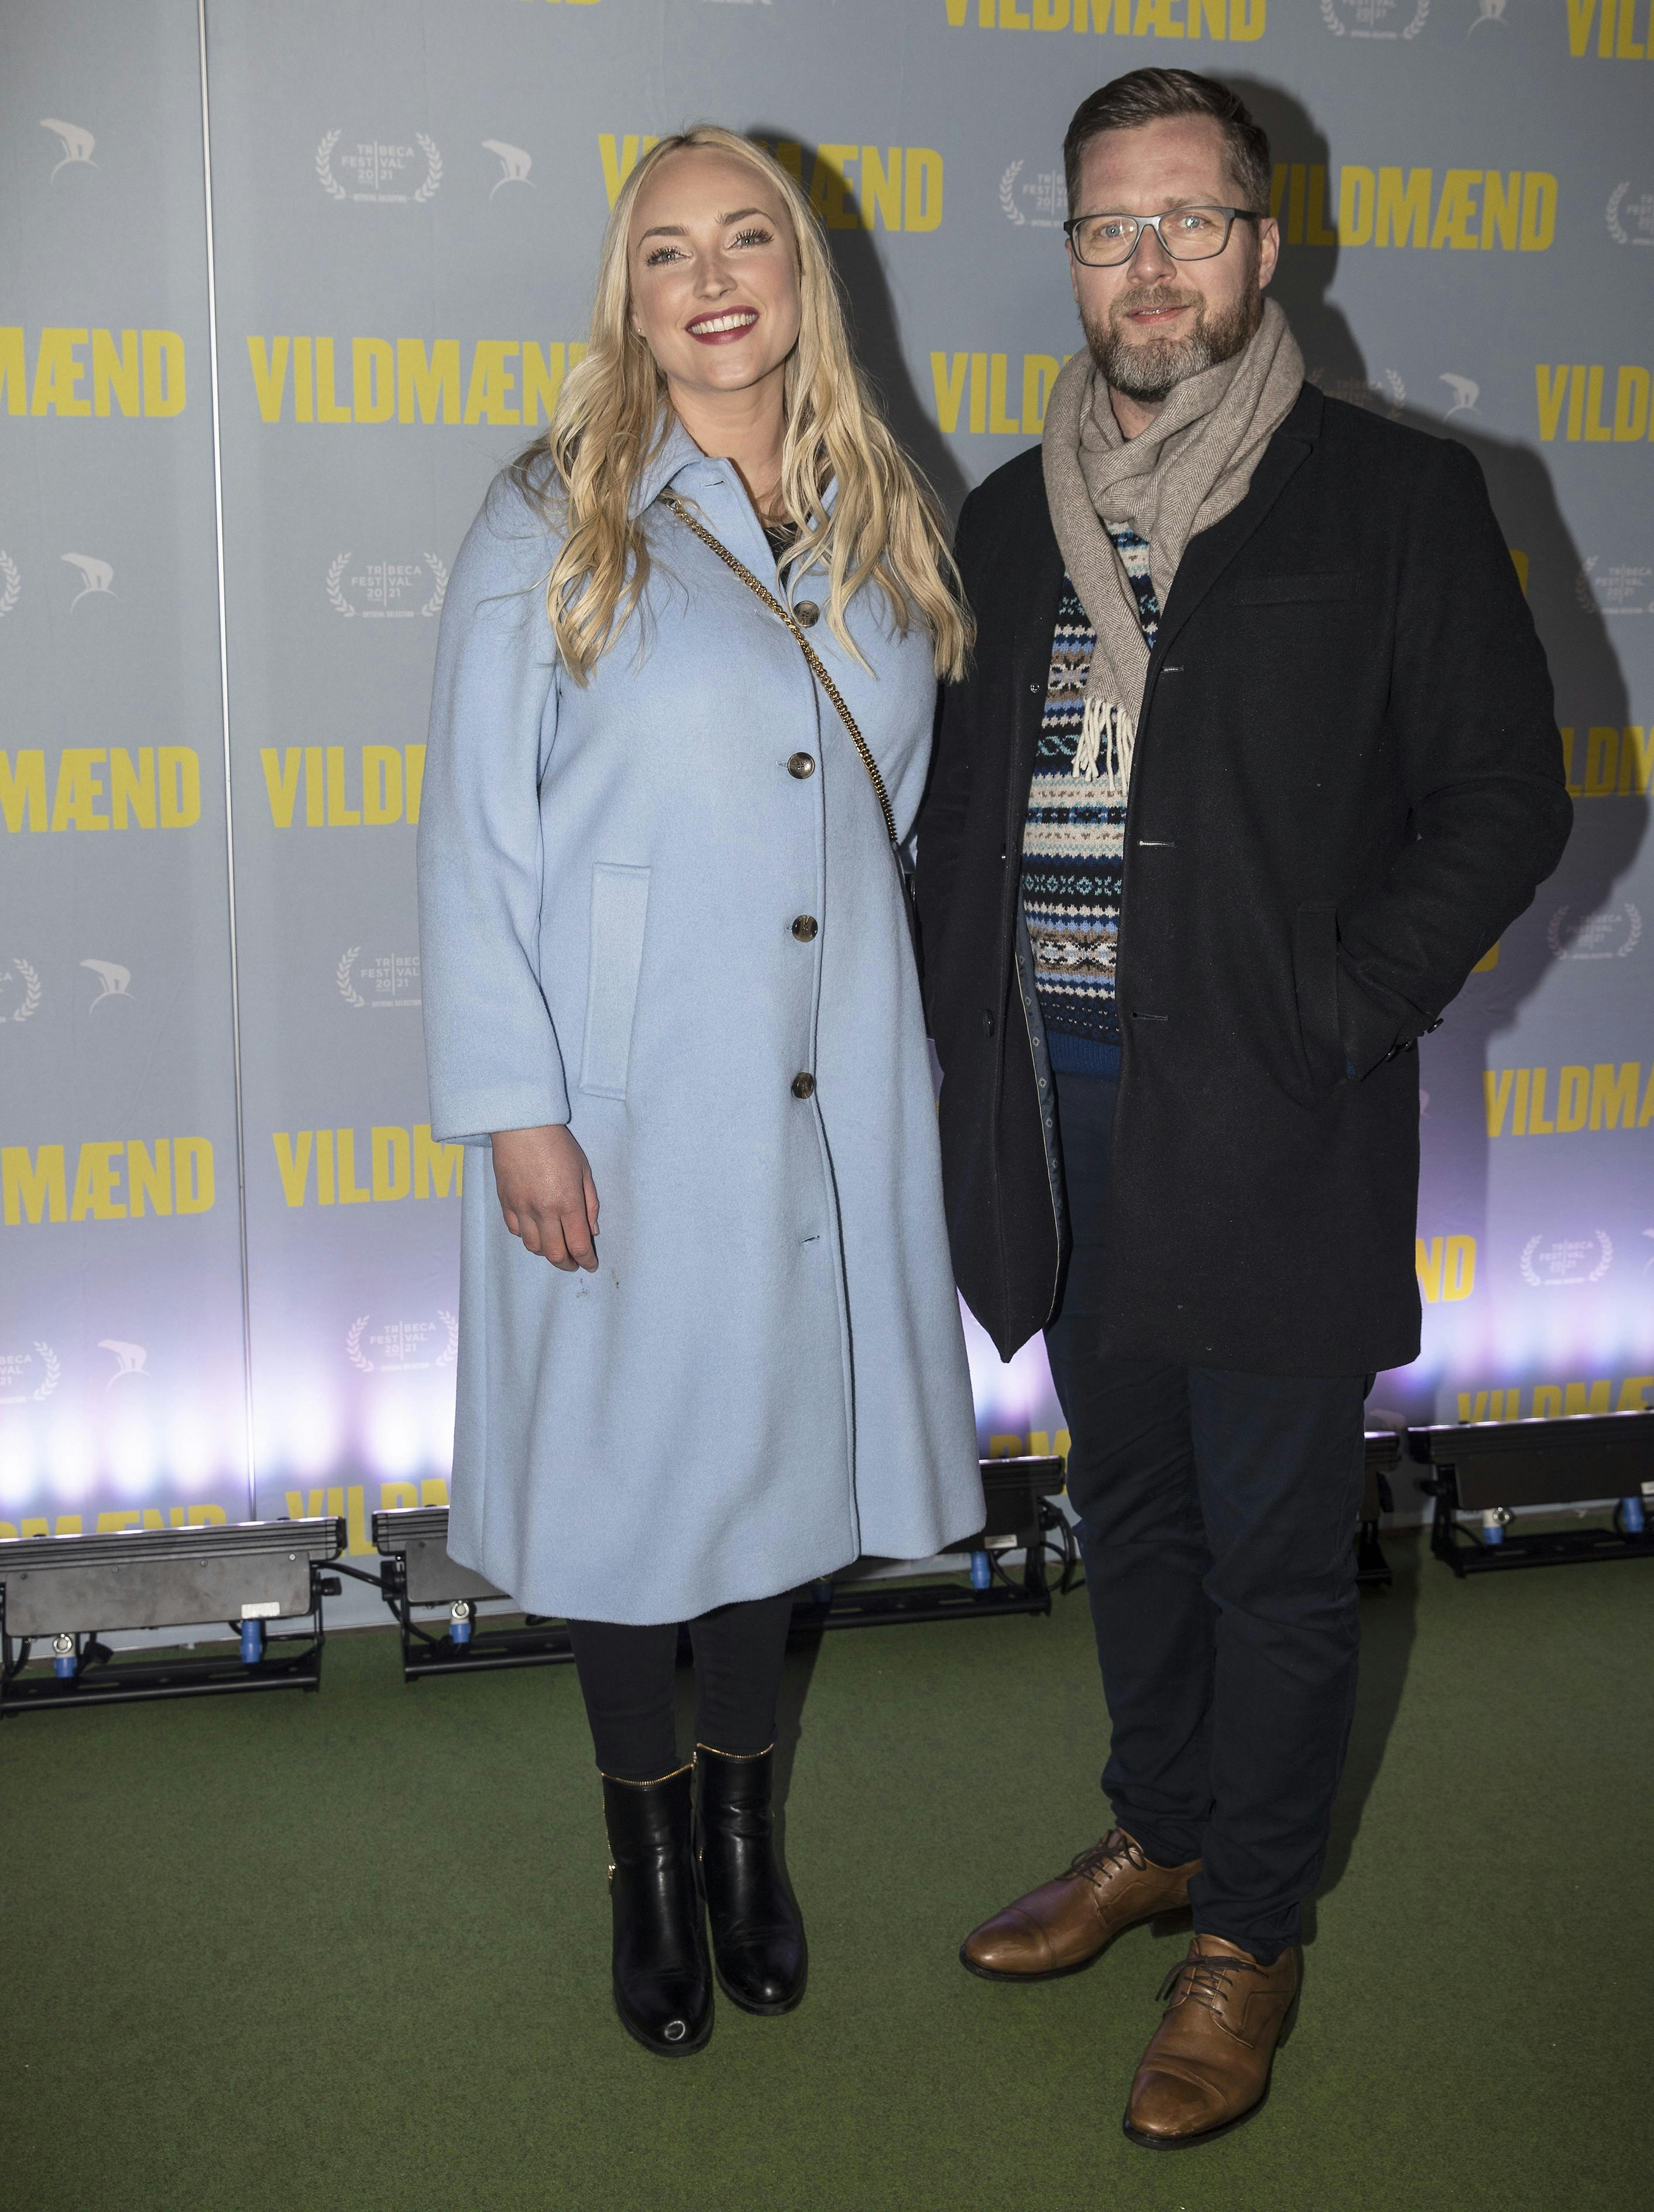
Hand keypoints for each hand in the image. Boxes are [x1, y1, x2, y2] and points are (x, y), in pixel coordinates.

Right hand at [490, 1125, 599, 1270]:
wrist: (522, 1127)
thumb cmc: (557, 1145)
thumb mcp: (584, 1171)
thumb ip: (590, 1203)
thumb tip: (592, 1230)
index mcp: (567, 1202)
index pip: (578, 1245)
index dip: (587, 1260)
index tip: (591, 1265)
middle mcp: (543, 1210)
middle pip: (555, 1254)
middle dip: (568, 1264)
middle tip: (574, 1263)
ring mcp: (521, 1208)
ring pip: (533, 1247)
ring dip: (547, 1253)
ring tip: (556, 1248)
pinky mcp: (505, 1203)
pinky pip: (515, 1231)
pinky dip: (528, 1238)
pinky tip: (536, 1232)